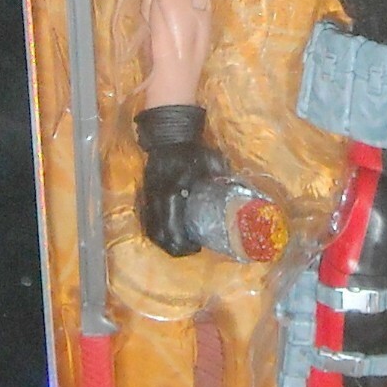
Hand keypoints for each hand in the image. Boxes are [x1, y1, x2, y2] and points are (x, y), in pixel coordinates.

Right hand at [136, 105, 226, 256]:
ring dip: (163, 240)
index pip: (173, 224)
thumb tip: (240, 192)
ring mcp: (150, 195)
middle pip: (159, 231)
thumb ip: (221, 177)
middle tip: (187, 251)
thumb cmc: (192, 150)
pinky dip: (156, 230)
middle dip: (172, 246)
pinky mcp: (147, 193)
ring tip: (178, 246)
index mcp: (174, 190)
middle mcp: (158, 196)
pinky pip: (148, 217)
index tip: (195, 247)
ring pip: (151, 226)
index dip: (182, 241)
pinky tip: (166, 235)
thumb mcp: (211, 161)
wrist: (169, 135)